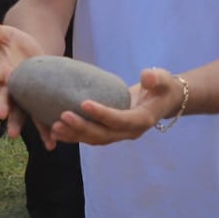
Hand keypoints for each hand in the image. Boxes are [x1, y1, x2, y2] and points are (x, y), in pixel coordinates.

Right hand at [0, 14, 48, 137]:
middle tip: (1, 115)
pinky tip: (52, 144)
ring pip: (20, 113)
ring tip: (16, 135)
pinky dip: (45, 132)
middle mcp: (10, 88)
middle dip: (2, 106)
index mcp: (2, 71)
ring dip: (18, 124)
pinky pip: (40, 120)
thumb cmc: (19, 44)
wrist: (35, 54)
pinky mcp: (37, 105)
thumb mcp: (8, 33)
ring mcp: (23, 98)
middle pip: (4, 99)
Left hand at [48, 68, 185, 146]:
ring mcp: (119, 135)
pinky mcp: (110, 133)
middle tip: (62, 117)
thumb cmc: (162, 86)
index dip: (102, 114)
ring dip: (74, 135)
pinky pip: (91, 137)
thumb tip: (146, 77)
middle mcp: (130, 132)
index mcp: (142, 120)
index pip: (120, 120)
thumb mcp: (164, 79)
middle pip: (103, 135)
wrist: (162, 101)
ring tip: (54, 127)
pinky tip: (56, 130)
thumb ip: (156, 78)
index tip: (84, 103)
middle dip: (82, 128)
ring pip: (94, 139)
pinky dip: (74, 136)